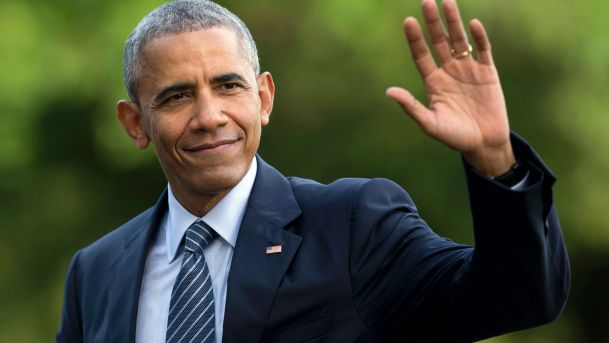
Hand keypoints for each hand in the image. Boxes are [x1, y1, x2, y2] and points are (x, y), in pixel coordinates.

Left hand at [386, 0, 514, 176]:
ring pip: (460, 40)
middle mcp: (449, 71)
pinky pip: (483, 50)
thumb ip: (411, 107)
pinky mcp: (488, 73)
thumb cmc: (454, 137)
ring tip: (447, 2)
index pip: (421, 55)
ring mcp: (469, 70)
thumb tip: (388, 92)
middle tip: (426, 1)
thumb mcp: (430, 123)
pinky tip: (473, 24)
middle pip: (439, 41)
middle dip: (433, 23)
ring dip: (454, 22)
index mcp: (433, 82)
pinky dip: (479, 38)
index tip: (408, 22)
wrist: (483, 144)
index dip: (415, 39)